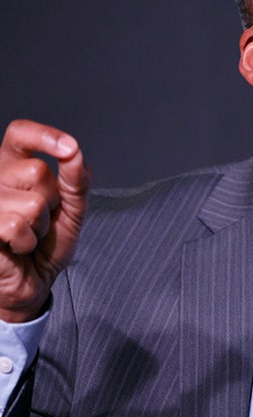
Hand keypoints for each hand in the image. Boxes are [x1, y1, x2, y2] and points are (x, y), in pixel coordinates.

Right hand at [0, 120, 89, 323]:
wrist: (31, 282)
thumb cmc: (46, 244)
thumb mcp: (71, 209)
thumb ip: (76, 181)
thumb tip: (75, 154)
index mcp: (11, 166)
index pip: (20, 134)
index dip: (44, 135)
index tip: (69, 148)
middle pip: (35, 171)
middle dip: (52, 200)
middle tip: (40, 219)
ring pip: (30, 202)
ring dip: (39, 226)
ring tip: (28, 236)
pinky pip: (14, 225)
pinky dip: (26, 241)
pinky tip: (16, 247)